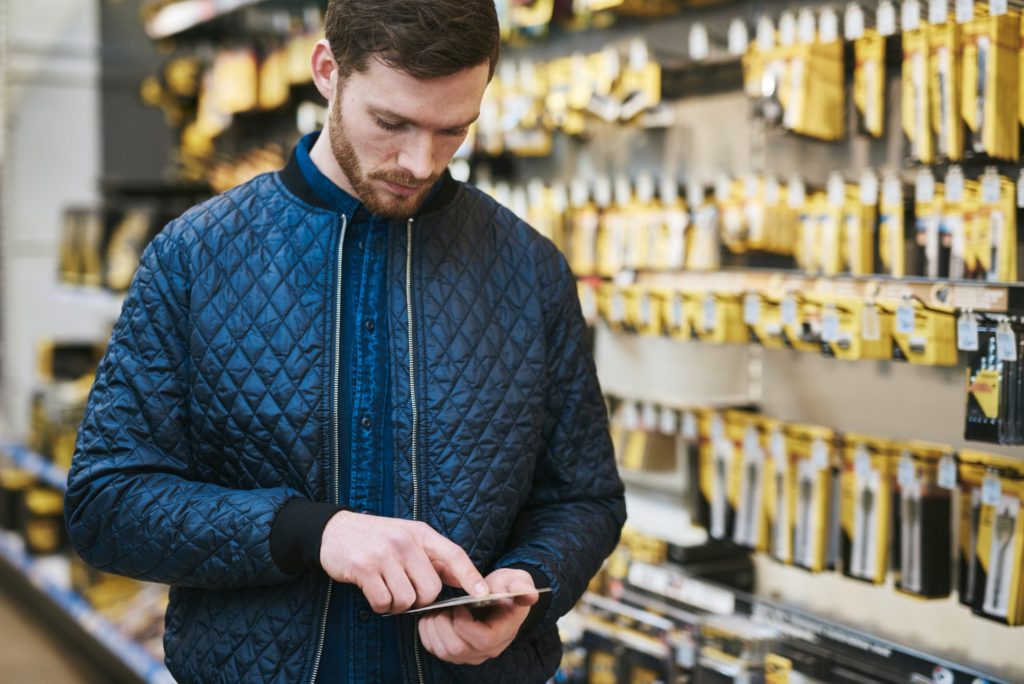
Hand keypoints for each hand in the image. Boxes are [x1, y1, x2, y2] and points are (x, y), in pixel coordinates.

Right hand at [320, 511, 487, 613]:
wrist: (333, 530)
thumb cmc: (376, 538)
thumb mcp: (408, 537)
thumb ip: (434, 558)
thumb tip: (465, 581)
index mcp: (421, 532)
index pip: (453, 555)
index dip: (470, 575)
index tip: (483, 593)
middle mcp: (405, 541)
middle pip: (431, 589)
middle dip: (419, 599)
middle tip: (404, 590)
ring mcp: (384, 554)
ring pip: (407, 600)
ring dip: (396, 604)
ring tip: (385, 589)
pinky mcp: (364, 568)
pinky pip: (383, 603)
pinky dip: (380, 606)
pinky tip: (373, 592)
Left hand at [418, 568, 538, 665]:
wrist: (496, 596)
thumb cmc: (506, 588)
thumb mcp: (516, 581)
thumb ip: (522, 586)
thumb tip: (531, 595)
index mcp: (503, 633)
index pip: (482, 640)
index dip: (465, 624)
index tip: (459, 606)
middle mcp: (487, 650)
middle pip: (457, 649)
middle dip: (444, 626)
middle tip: (444, 607)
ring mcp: (470, 654)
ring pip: (443, 652)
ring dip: (434, 629)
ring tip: (437, 610)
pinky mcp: (455, 653)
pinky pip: (435, 650)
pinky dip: (427, 634)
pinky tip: (432, 617)